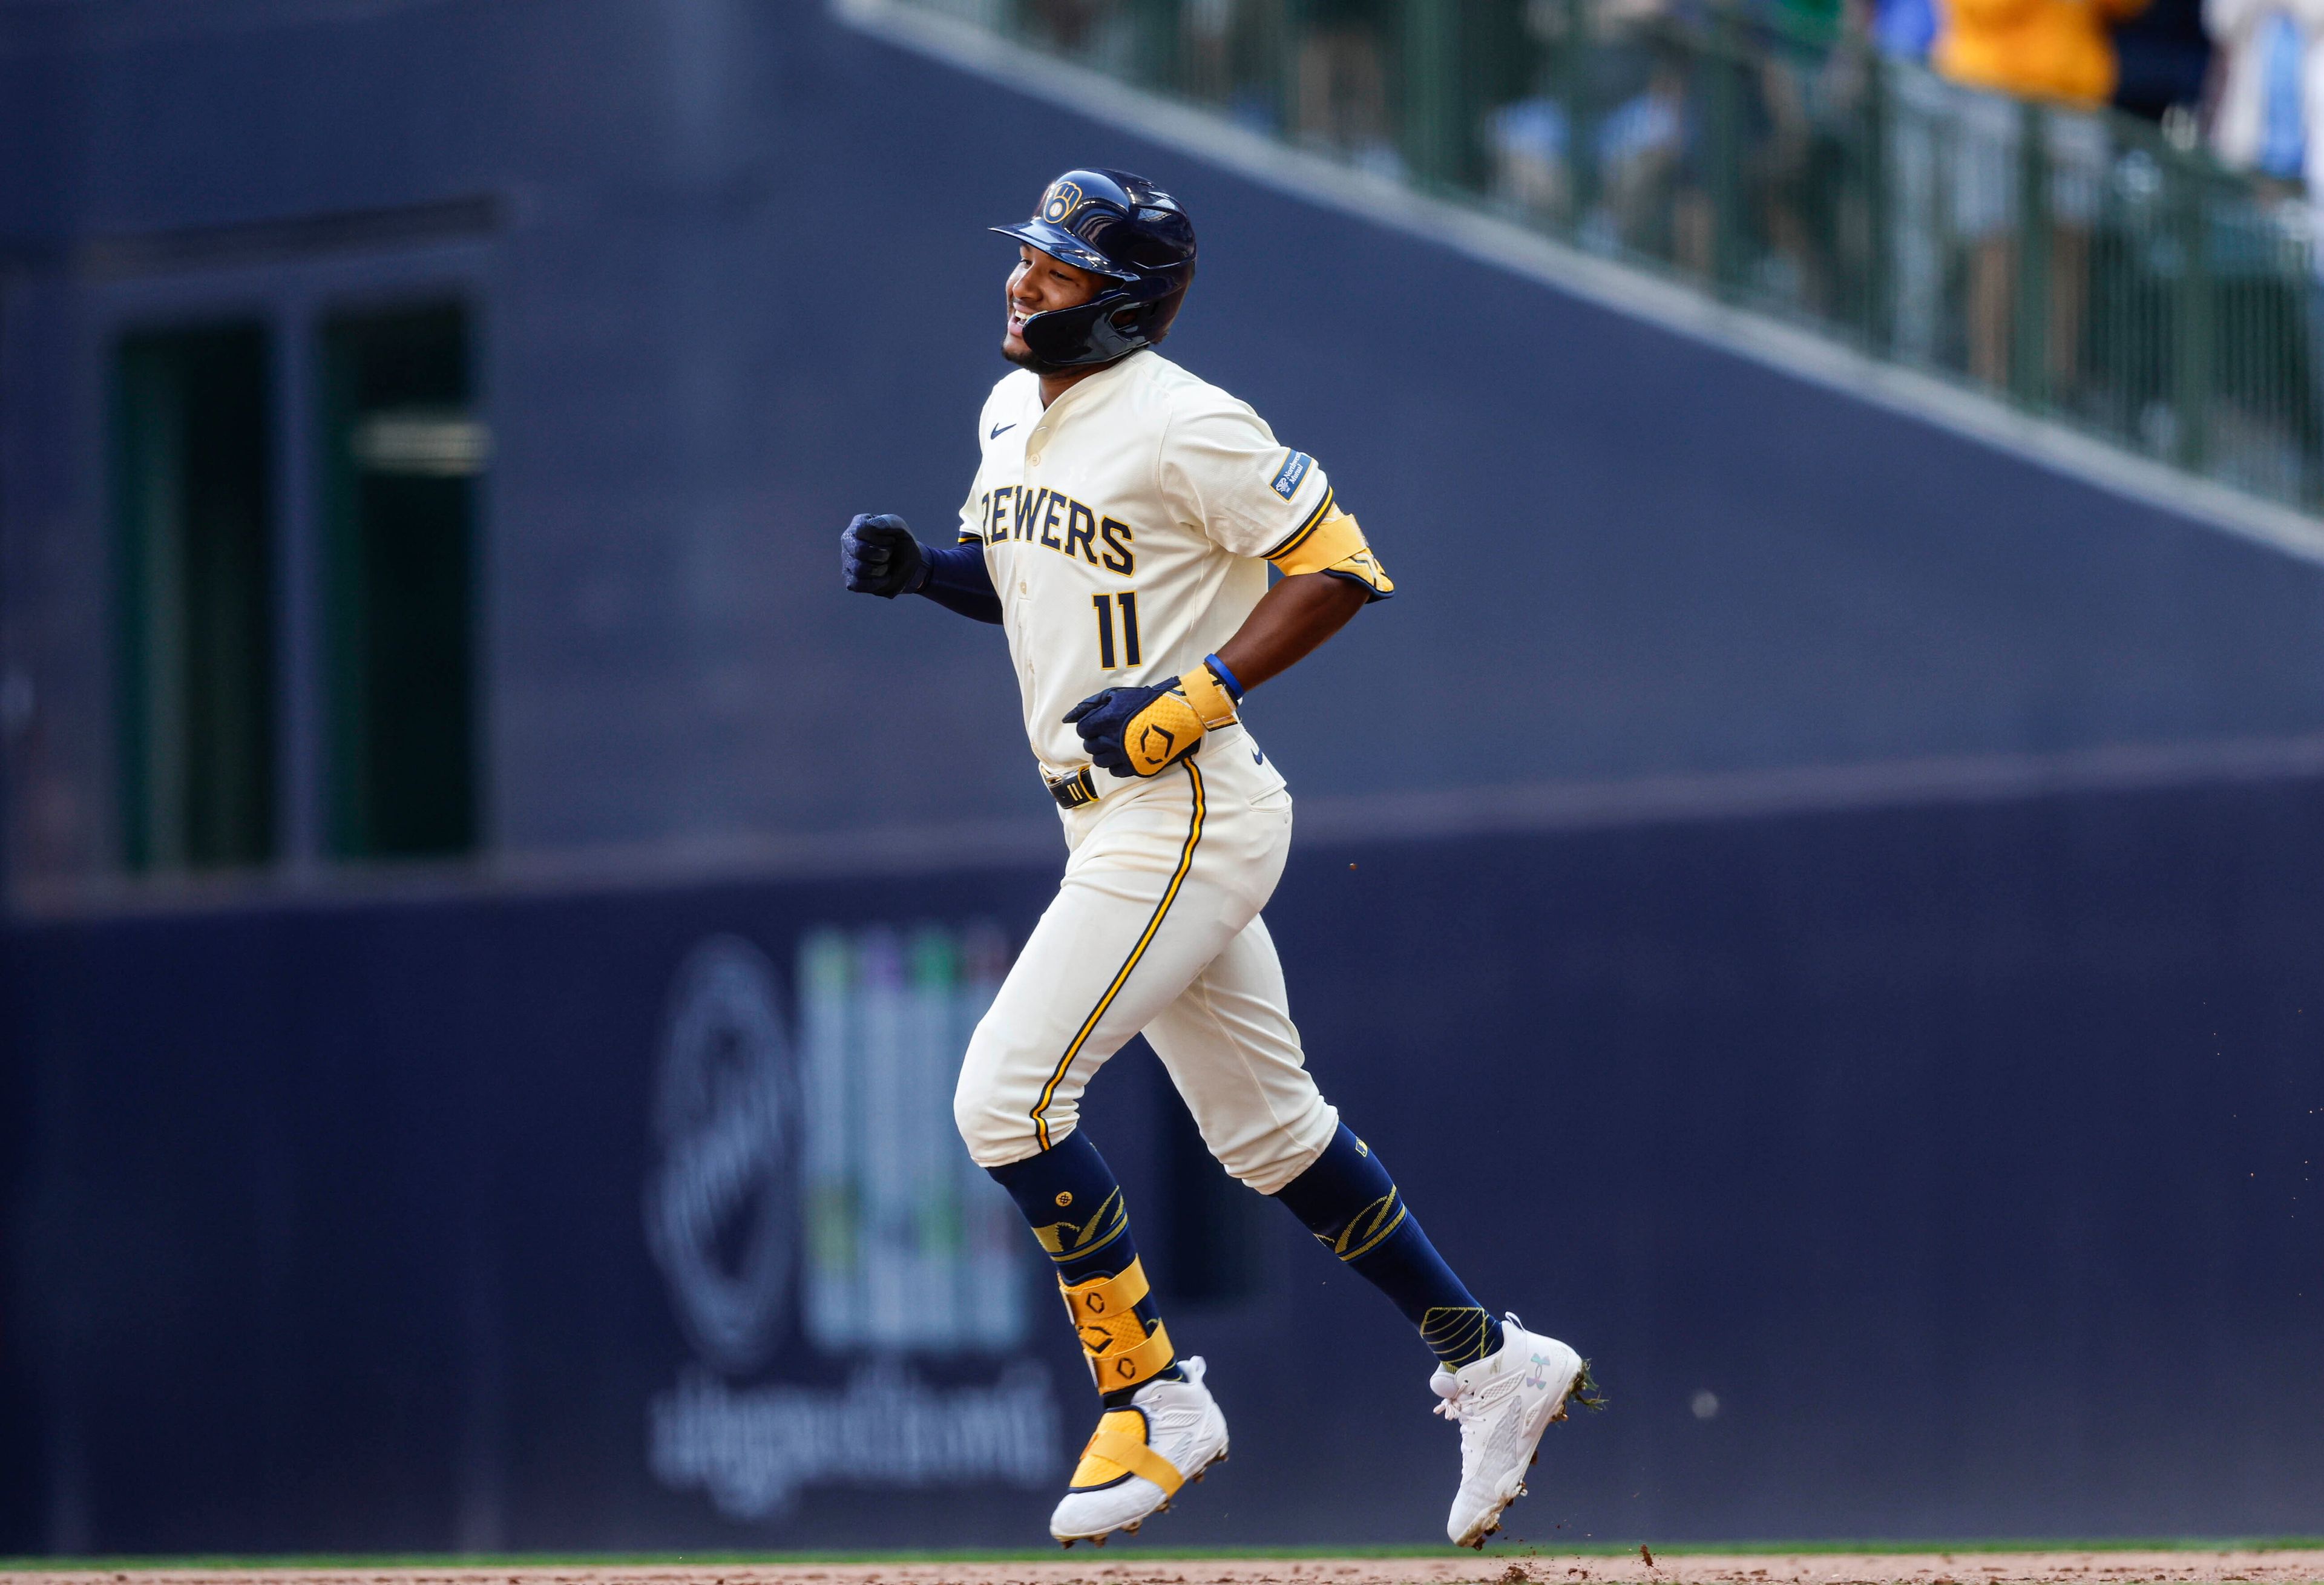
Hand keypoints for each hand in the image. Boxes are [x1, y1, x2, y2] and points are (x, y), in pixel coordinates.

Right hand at [842, 513, 927, 597]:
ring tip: (887, 566)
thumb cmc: (901, 543)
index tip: (892, 540)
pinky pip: (857, 585)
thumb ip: (888, 522)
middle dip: (882, 555)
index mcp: (858, 524)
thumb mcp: (900, 528)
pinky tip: (884, 578)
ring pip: (859, 569)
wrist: (909, 565)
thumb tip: (872, 525)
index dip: (881, 538)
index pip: (862, 529)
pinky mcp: (850, 579)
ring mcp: (847, 561)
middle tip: (889, 554)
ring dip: (880, 569)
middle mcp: (848, 541)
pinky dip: (876, 583)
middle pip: (859, 550)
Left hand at [1064, 666, 1235, 777]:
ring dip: (1104, 752)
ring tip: (1116, 744)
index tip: (1100, 722)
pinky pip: (1114, 771)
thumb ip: (1088, 706)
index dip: (1089, 725)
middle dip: (1095, 738)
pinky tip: (1125, 754)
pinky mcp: (1135, 768)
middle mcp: (1110, 741)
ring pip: (1099, 761)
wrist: (1178, 715)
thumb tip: (1066, 718)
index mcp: (1104, 721)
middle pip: (1089, 746)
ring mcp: (1123, 757)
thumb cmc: (1146, 701)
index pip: (1082, 730)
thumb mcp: (1116, 695)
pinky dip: (1116, 764)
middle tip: (1109, 731)